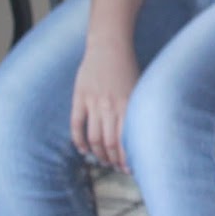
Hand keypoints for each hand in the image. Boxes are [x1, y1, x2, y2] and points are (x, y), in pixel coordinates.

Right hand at [71, 40, 139, 171]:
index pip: (126, 140)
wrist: (109, 46)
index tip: (131, 169)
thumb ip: (134, 111)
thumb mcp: (138, 89)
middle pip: (109, 143)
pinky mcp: (79, 97)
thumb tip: (135, 135)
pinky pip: (76, 124)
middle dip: (114, 160)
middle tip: (117, 168)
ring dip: (98, 153)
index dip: (127, 158)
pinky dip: (78, 140)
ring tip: (103, 161)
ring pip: (93, 137)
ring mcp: (93, 102)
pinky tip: (83, 150)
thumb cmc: (128, 68)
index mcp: (128, 105)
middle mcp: (111, 106)